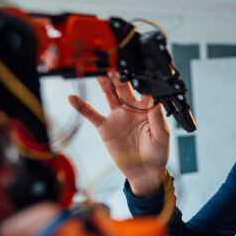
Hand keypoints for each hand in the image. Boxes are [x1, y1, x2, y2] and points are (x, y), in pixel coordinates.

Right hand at [68, 71, 169, 197]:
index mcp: (147, 108)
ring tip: (99, 69)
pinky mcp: (105, 126)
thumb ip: (158, 118)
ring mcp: (117, 115)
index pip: (144, 89)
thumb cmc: (157, 153)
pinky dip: (81, 106)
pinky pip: (91, 114)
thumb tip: (157, 101)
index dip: (141, 79)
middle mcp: (131, 108)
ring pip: (109, 94)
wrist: (144, 172)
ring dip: (104, 82)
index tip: (138, 70)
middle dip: (119, 75)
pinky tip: (73, 97)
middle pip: (124, 87)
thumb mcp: (162, 136)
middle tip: (115, 63)